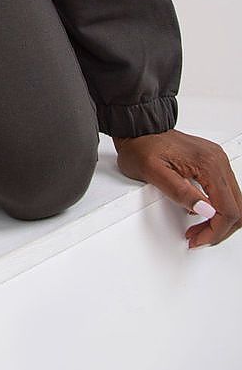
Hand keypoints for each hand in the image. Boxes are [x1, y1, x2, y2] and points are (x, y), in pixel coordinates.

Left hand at [112, 128, 240, 247]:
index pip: (228, 209)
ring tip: (198, 228)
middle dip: (218, 229)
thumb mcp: (154, 174)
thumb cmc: (141, 146)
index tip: (198, 238)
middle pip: (237, 208)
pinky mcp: (213, 163)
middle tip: (197, 237)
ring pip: (234, 202)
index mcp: (207, 163)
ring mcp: (217, 161)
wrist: (138, 130)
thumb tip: (206, 210)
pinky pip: (226, 193)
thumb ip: (181, 193)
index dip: (214, 231)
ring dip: (219, 221)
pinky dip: (218, 209)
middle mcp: (217, 160)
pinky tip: (201, 213)